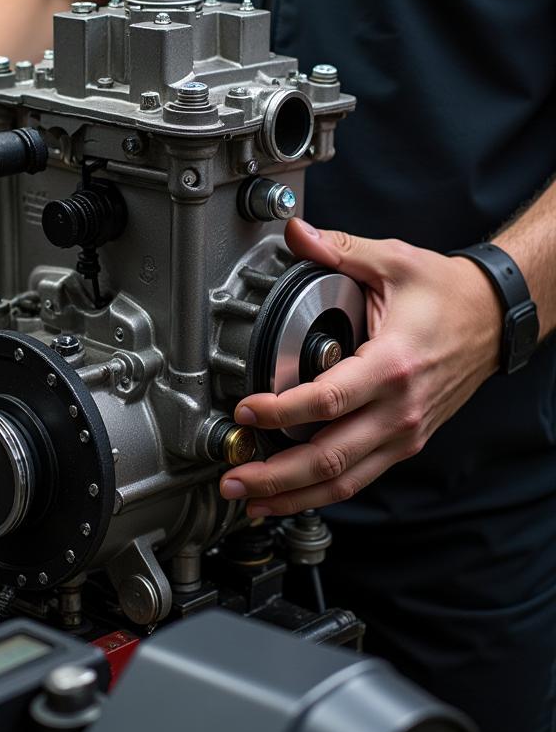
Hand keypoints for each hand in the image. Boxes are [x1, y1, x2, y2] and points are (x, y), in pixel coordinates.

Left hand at [219, 219, 502, 516]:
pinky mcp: (404, 441)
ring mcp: (404, 432)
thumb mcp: (393, 261)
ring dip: (295, 494)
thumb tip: (296, 232)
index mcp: (392, 365)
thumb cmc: (447, 294)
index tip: (245, 411)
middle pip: (332, 457)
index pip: (327, 401)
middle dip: (278, 475)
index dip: (281, 411)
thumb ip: (339, 248)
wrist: (495, 319)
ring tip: (253, 498)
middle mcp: (400, 409)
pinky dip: (322, 491)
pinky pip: (360, 476)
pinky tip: (291, 493)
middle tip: (235, 477)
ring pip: (346, 479)